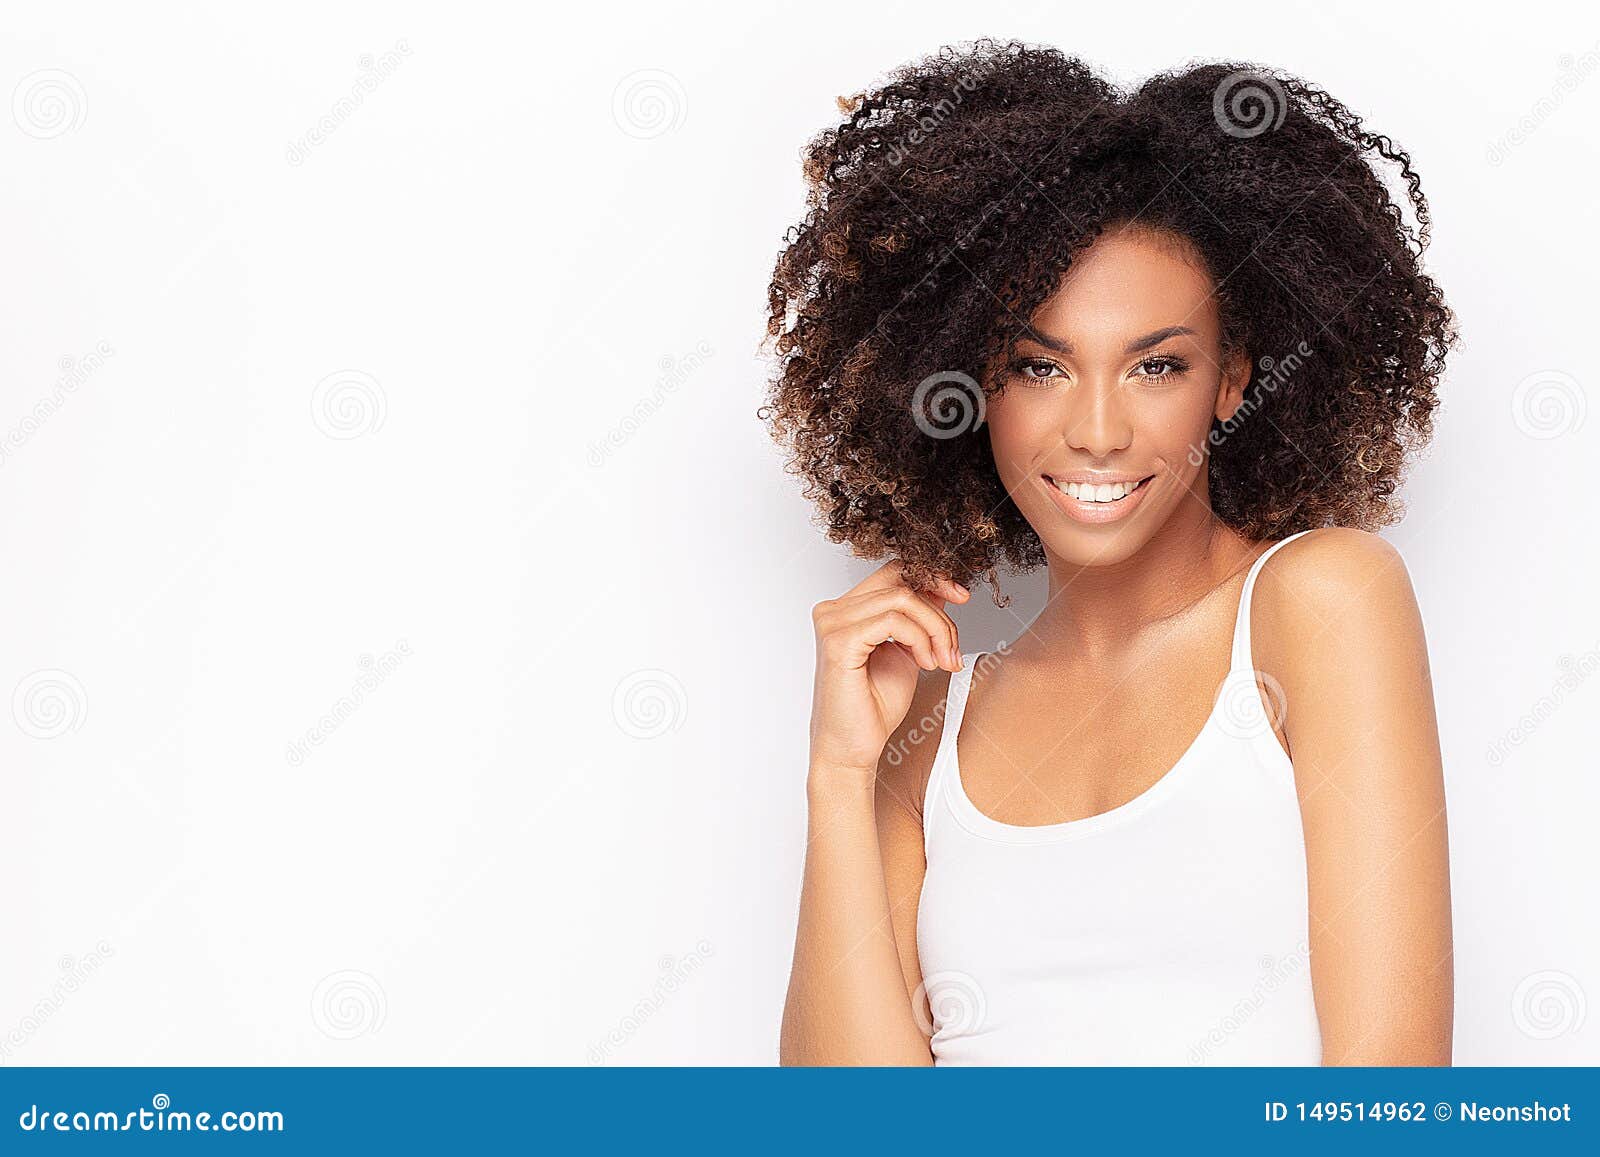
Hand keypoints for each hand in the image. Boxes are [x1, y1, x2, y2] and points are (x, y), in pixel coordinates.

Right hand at [807, 561, 968, 777]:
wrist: (853, 748)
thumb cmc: (873, 706)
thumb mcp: (907, 650)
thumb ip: (918, 620)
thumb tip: (940, 589)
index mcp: (846, 609)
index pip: (893, 572)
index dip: (931, 578)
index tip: (961, 597)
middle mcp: (834, 610)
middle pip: (901, 581)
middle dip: (939, 611)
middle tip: (953, 648)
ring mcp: (833, 624)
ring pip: (902, 599)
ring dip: (935, 629)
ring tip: (942, 660)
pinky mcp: (839, 642)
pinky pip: (892, 621)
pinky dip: (919, 639)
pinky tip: (925, 663)